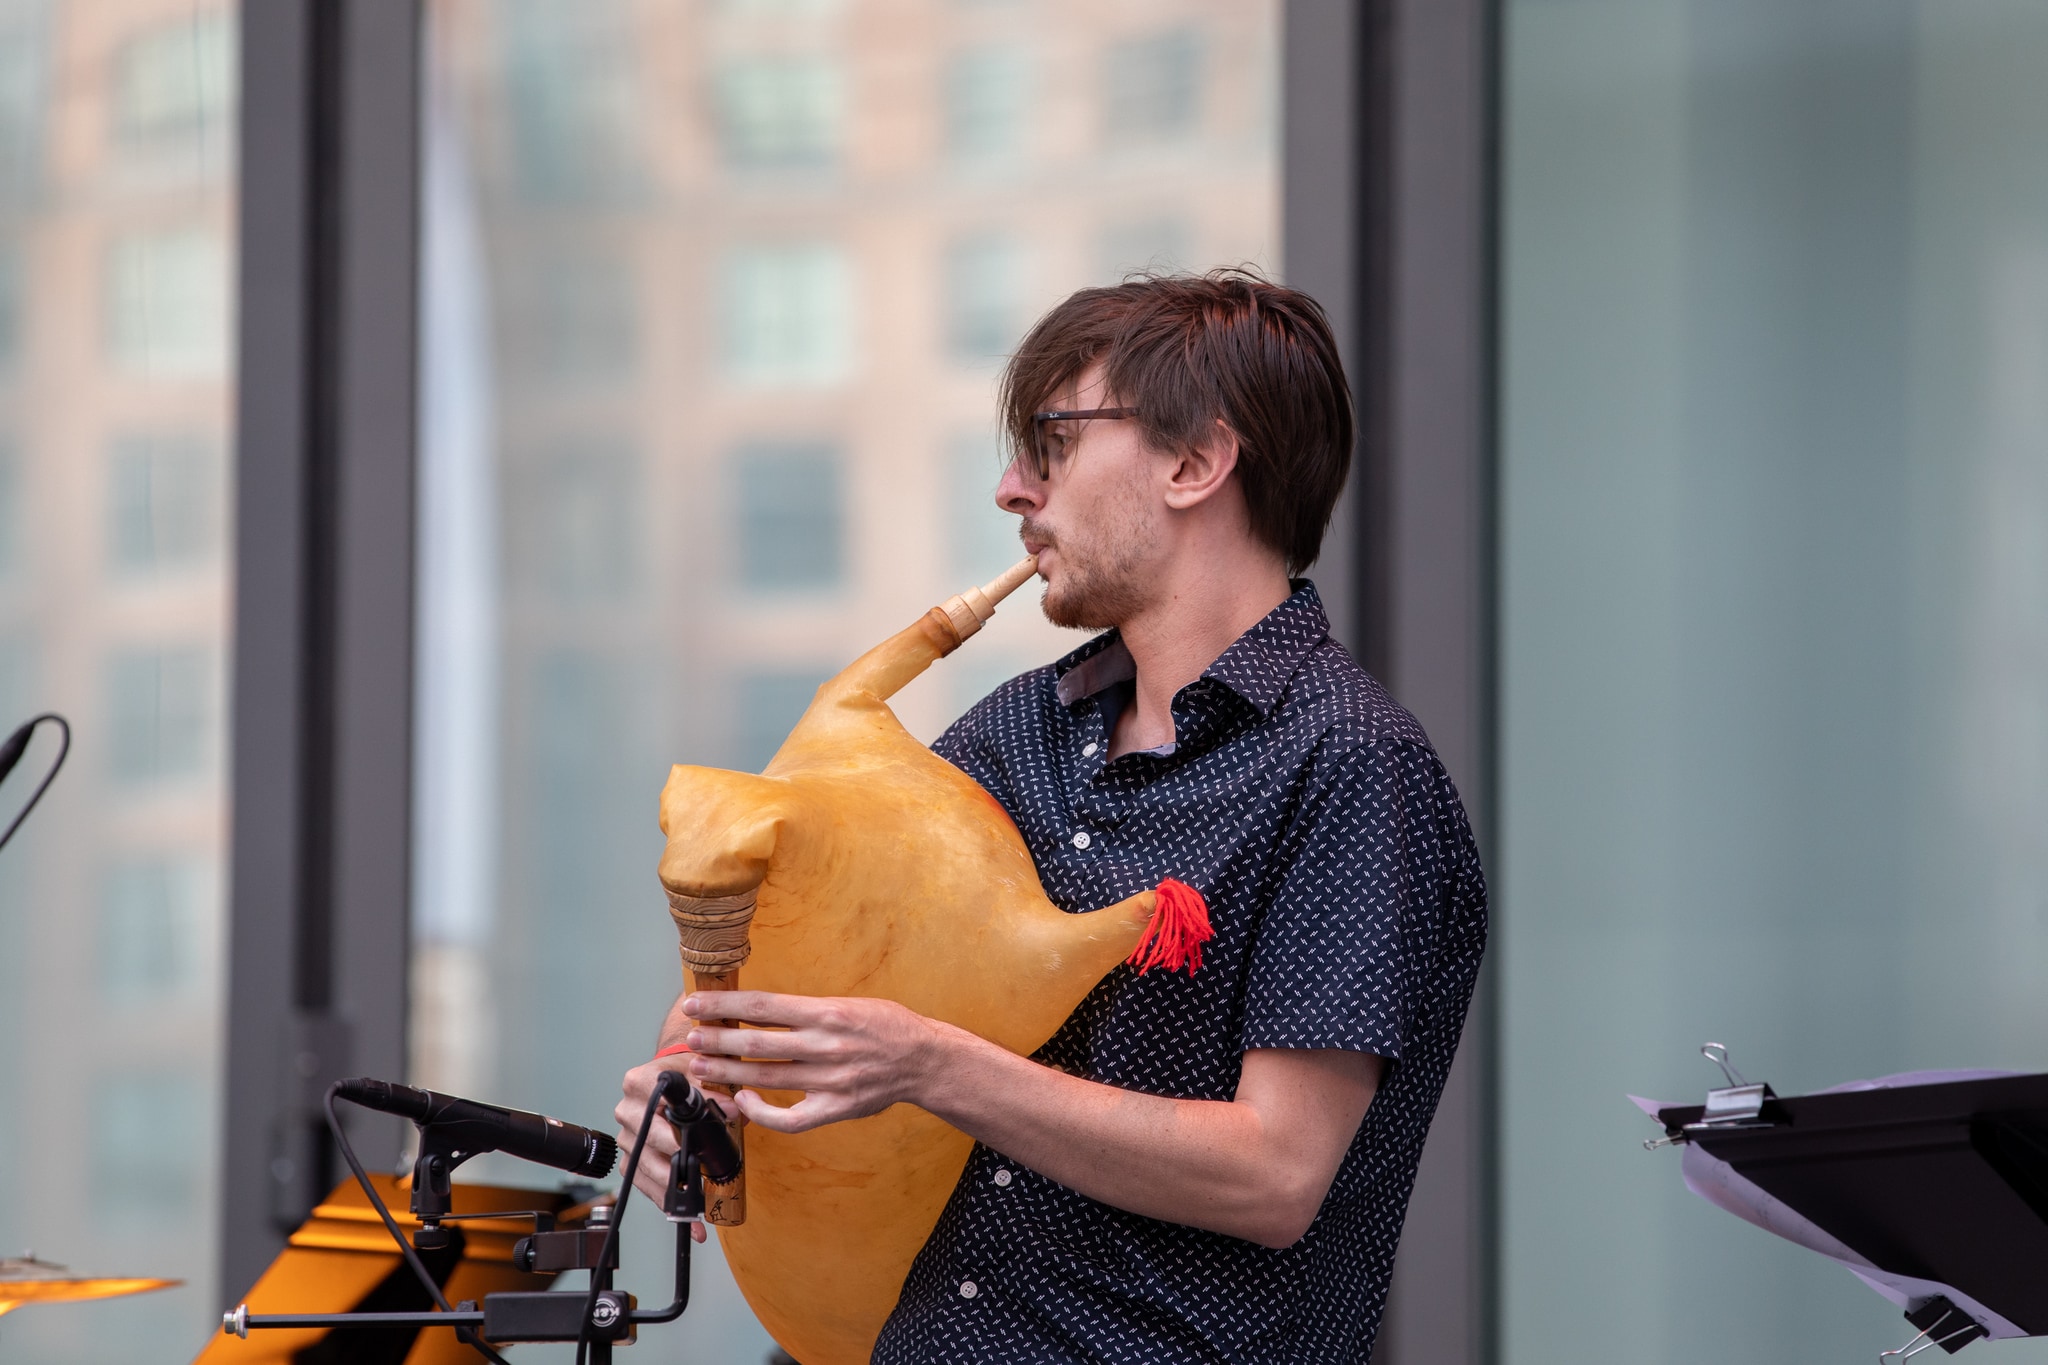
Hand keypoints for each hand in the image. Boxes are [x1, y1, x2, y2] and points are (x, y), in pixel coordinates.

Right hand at [614, 1058, 738, 1240]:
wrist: (675, 1077)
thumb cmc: (688, 1072)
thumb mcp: (704, 1068)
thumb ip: (717, 1086)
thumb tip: (732, 1108)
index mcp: (640, 1083)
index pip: (654, 1103)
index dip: (676, 1122)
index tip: (689, 1142)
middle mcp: (628, 1111)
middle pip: (649, 1141)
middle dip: (676, 1160)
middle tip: (696, 1176)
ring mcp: (628, 1138)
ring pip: (646, 1168)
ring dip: (673, 1189)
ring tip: (696, 1204)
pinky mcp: (632, 1160)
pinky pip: (647, 1185)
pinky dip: (669, 1203)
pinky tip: (690, 1219)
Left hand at [681, 991, 945, 1133]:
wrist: (925, 1060)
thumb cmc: (887, 1025)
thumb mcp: (849, 1003)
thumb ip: (808, 1011)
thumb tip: (760, 1012)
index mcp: (828, 1012)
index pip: (763, 1007)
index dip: (724, 1006)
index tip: (696, 1006)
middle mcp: (826, 1045)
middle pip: (757, 1044)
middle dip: (717, 1041)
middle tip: (691, 1039)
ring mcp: (830, 1080)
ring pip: (767, 1079)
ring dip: (729, 1074)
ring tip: (702, 1069)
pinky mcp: (836, 1108)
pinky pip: (790, 1118)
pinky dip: (762, 1113)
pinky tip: (744, 1102)